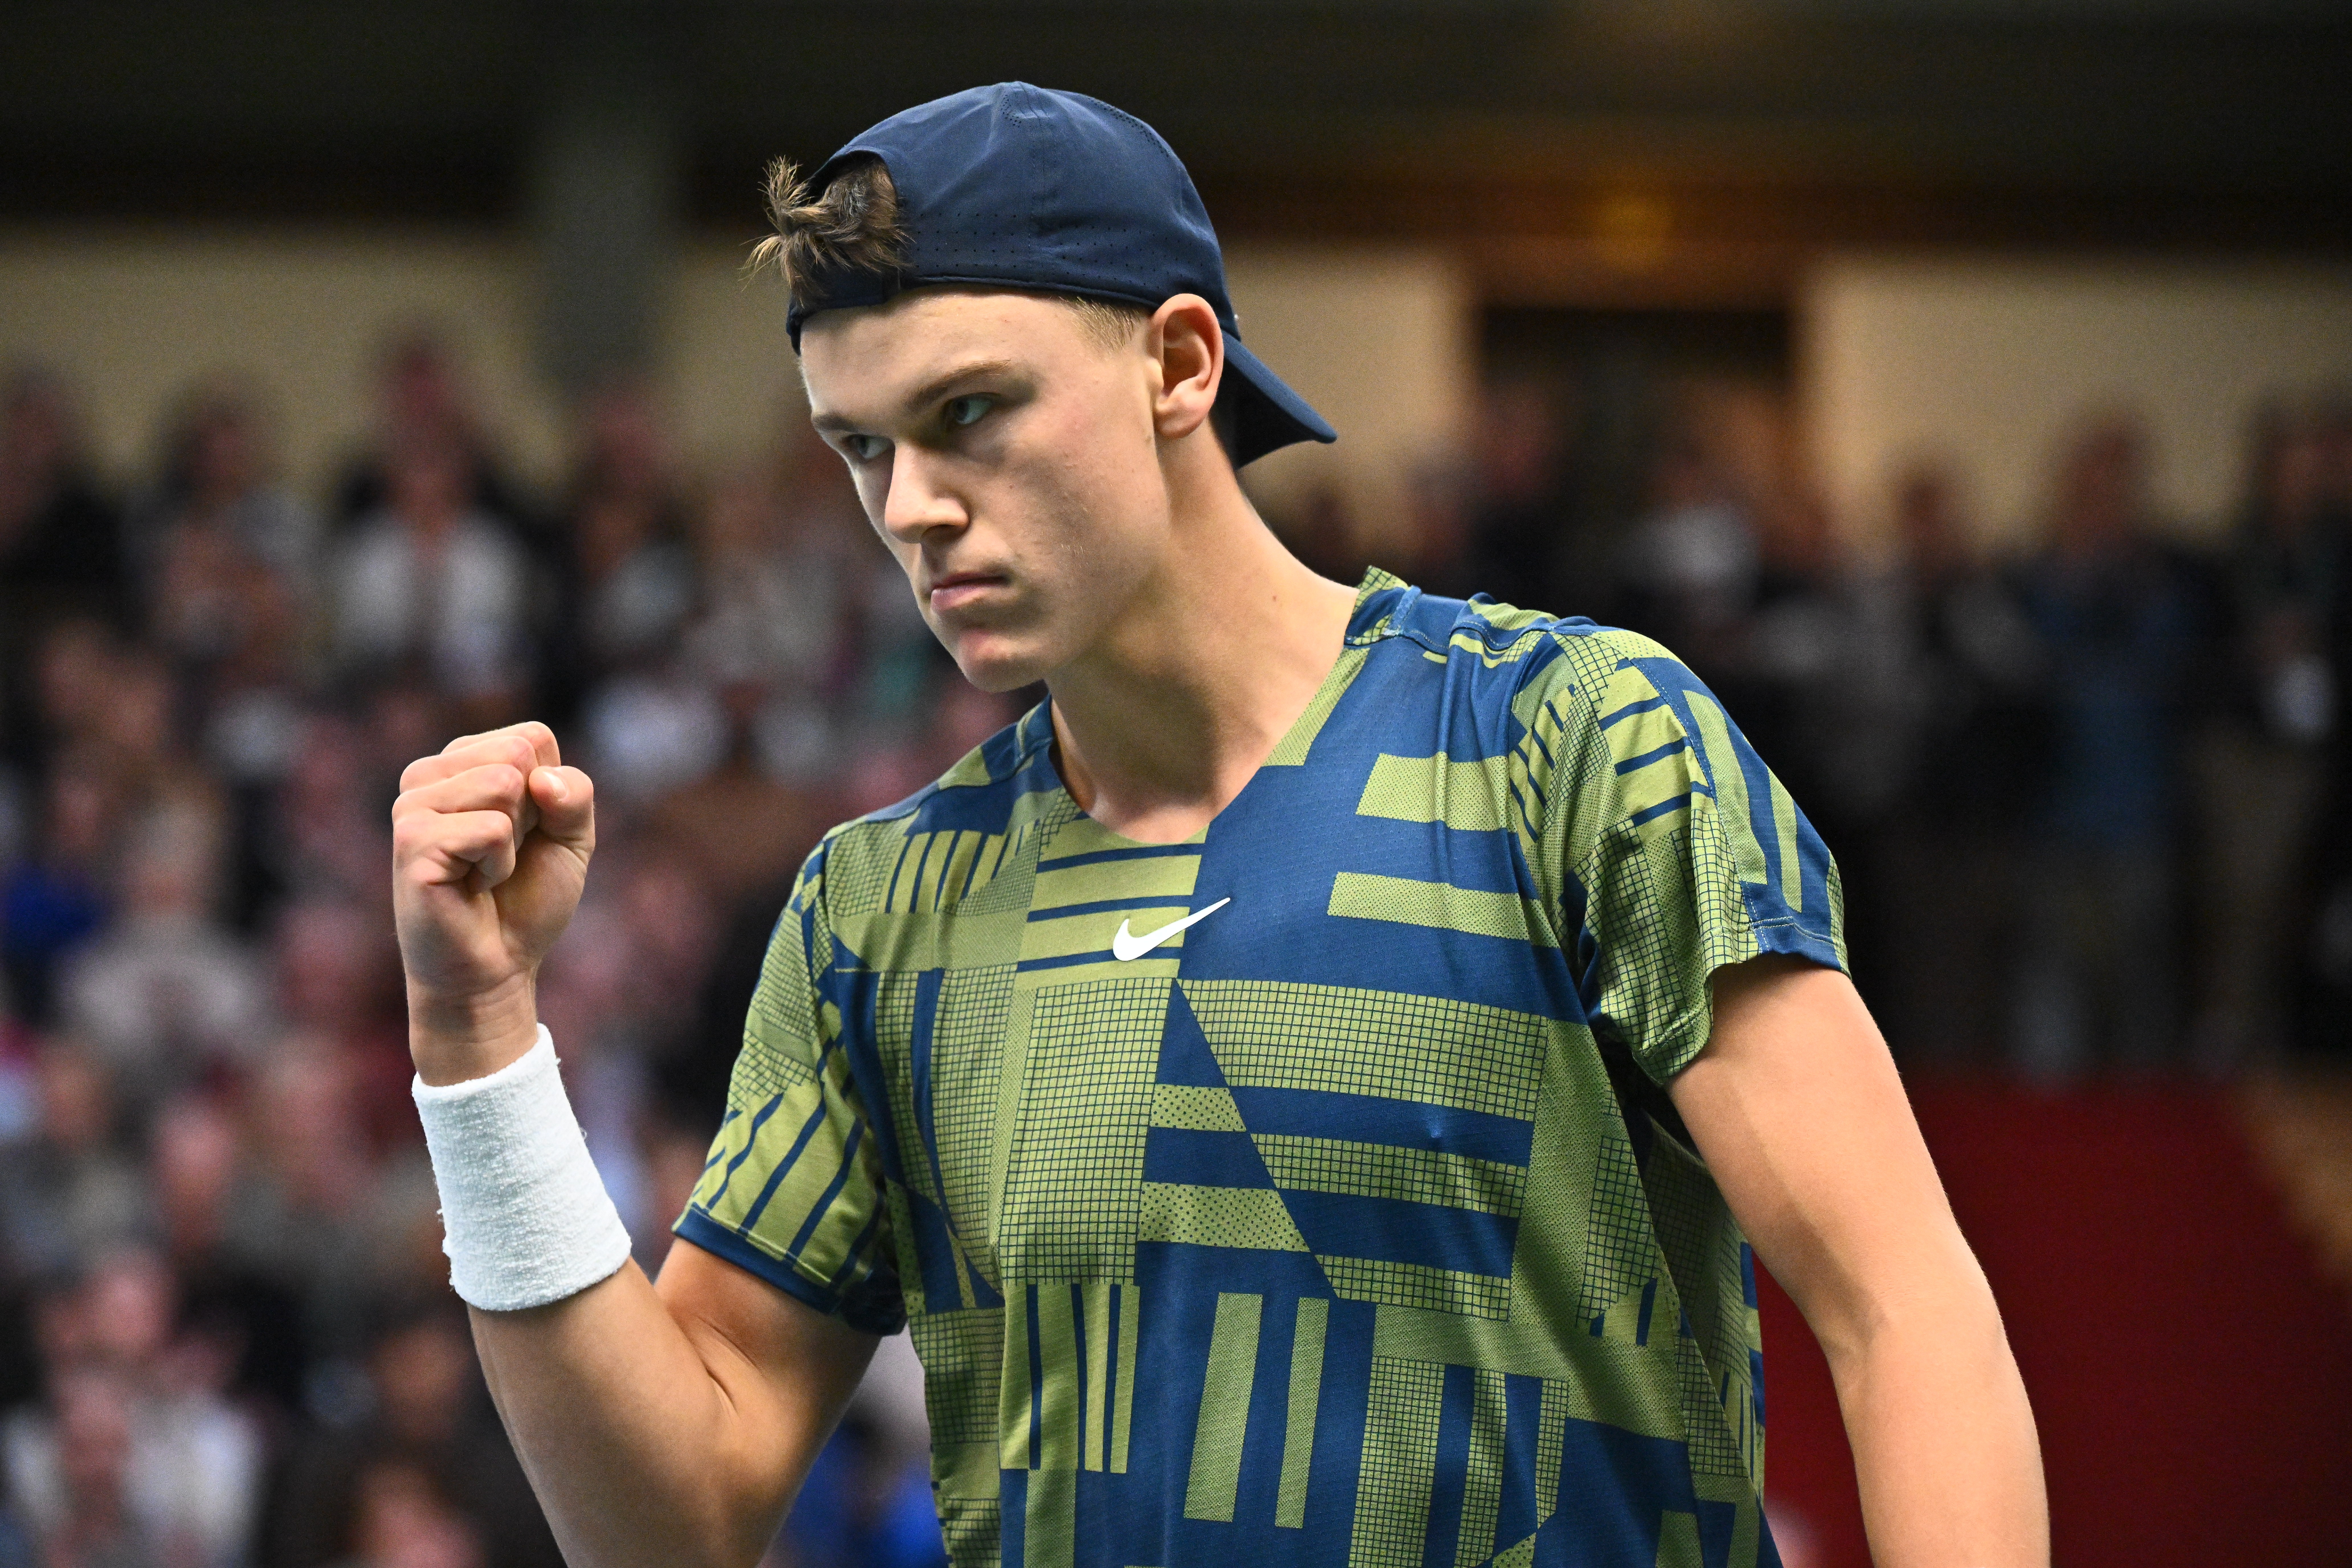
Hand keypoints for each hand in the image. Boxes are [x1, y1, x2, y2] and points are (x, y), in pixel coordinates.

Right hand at [391, 722, 595, 1083]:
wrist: (496, 966)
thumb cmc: (526, 899)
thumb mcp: (571, 839)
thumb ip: (574, 794)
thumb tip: (540, 778)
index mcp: (464, 760)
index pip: (534, 736)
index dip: (550, 792)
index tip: (526, 832)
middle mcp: (429, 773)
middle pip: (518, 754)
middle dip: (533, 813)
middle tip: (503, 853)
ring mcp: (413, 803)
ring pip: (503, 784)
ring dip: (514, 841)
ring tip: (484, 868)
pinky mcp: (411, 840)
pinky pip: (490, 829)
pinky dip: (498, 865)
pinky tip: (471, 886)